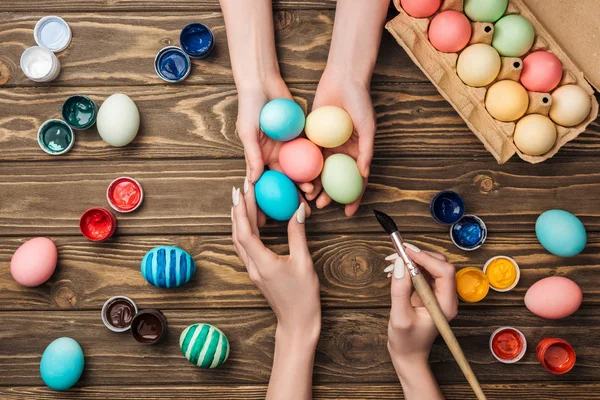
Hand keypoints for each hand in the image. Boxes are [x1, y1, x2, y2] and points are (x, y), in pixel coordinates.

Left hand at [231, 182, 320, 340]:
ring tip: (244, 200)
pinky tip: (253, 221)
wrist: (297, 323)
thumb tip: (298, 210)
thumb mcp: (304, 263)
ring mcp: (253, 270)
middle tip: (243, 187)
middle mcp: (252, 266)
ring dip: (240, 219)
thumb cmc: (303, 297)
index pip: (245, 232)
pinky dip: (246, 230)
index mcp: (262, 263)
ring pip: (239, 240)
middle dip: (239, 209)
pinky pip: (246, 247)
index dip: (242, 210)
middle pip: (238, 233)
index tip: (243, 190)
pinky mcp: (256, 272)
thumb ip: (298, 235)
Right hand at [236, 78, 312, 223]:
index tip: (268, 220)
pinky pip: (311, 152)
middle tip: (303, 211)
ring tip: (314, 196)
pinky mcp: (303, 136)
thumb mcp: (248, 132)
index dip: (267, 203)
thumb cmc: (249, 108)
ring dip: (307, 184)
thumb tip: (254, 180)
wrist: (263, 83)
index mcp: (261, 158)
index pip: (266, 185)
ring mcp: (291, 147)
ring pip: (302, 170)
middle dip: (294, 197)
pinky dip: (316, 164)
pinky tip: (323, 175)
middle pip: (287, 181)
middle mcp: (277, 156)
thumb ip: (252, 155)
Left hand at [306, 68, 374, 215]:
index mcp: (356, 152)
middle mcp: (340, 151)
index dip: (353, 198)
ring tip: (305, 196)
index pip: (355, 181)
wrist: (343, 78)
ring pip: (318, 170)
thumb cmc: (360, 101)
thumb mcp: (368, 126)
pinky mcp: (312, 135)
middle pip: (333, 180)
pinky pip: (306, 154)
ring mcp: (325, 144)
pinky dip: (301, 166)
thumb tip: (365, 174)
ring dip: (312, 185)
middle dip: (327, 196)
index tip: (348, 212)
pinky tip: (295, 178)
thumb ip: (367, 150)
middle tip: (318, 205)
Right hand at [385, 243, 457, 399]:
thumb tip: (399, 265)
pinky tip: (394, 270)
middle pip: (440, 264)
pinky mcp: (428, 292)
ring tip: (391, 261)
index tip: (406, 252)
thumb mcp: (400, 317)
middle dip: (419, 255)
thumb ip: (400, 290)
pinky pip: (423, 272)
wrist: (408, 355)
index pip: (444, 272)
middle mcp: (445, 297)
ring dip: (412, 259)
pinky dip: (409, 266)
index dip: (426, 258)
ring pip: (431, 265)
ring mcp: (438, 294)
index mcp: (445, 305)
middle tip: (397, 252)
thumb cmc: (407, 342)